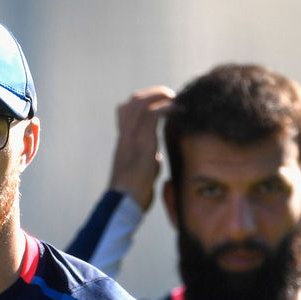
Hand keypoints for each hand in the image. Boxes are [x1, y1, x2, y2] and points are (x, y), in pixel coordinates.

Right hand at [108, 86, 174, 210]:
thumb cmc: (132, 193)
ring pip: (141, 103)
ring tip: (175, 99)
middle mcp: (125, 135)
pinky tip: (177, 109)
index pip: (127, 110)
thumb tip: (155, 156)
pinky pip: (151, 115)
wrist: (123, 204)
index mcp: (123, 141)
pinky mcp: (142, 143)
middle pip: (133, 101)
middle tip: (171, 96)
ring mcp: (131, 138)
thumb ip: (146, 157)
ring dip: (160, 96)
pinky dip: (165, 107)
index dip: (144, 101)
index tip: (162, 102)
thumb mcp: (140, 168)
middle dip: (154, 93)